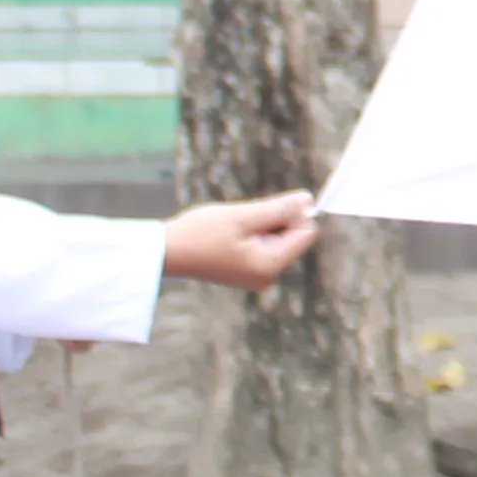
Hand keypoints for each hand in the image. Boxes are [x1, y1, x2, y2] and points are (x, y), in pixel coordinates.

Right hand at [159, 190, 322, 289]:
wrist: (167, 252)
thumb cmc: (201, 233)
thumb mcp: (242, 216)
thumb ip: (279, 209)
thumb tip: (308, 199)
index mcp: (270, 266)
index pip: (306, 232)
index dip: (293, 214)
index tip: (265, 209)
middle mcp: (269, 276)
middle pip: (293, 236)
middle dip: (274, 221)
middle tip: (243, 220)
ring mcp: (258, 276)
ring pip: (278, 239)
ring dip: (261, 226)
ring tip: (233, 229)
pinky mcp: (248, 272)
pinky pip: (264, 246)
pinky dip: (252, 235)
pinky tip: (230, 236)